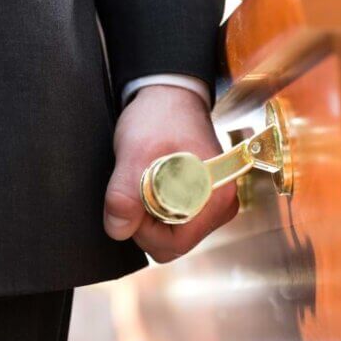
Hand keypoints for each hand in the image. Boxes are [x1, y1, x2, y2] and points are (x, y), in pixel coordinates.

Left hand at [104, 85, 238, 262]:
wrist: (169, 96)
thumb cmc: (159, 117)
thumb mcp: (133, 153)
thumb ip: (123, 194)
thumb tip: (119, 230)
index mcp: (216, 198)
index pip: (173, 244)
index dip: (143, 231)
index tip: (131, 201)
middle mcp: (221, 206)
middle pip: (172, 244)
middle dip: (145, 225)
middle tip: (135, 189)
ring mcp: (213, 206)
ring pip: (171, 235)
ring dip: (149, 217)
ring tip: (144, 182)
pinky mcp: (202, 202)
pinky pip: (173, 223)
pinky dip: (155, 210)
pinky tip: (151, 186)